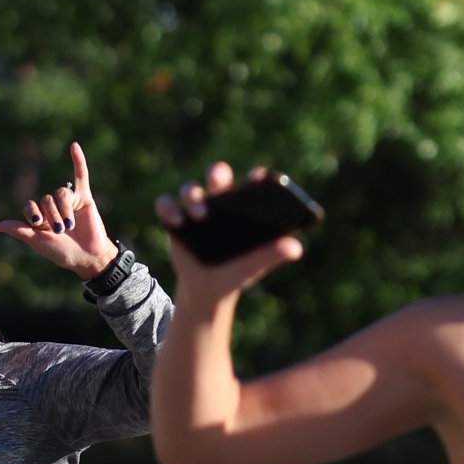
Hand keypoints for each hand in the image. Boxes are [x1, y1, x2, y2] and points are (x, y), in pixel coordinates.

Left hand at [0, 142, 117, 278]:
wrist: (88, 257)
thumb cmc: (63, 252)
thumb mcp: (38, 242)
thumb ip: (20, 231)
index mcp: (40, 218)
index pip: (30, 205)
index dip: (33, 212)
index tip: (38, 223)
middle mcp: (53, 207)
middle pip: (46, 199)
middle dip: (53, 216)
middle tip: (61, 231)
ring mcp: (68, 200)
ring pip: (61, 192)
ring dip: (64, 209)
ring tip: (71, 225)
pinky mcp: (84, 197)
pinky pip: (80, 175)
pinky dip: (78, 160)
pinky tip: (74, 146)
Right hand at [153, 160, 302, 299]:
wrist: (206, 291)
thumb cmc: (235, 273)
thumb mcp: (253, 266)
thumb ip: (272, 255)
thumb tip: (297, 248)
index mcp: (243, 206)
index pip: (251, 182)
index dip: (257, 177)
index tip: (259, 177)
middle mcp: (219, 201)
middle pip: (217, 174)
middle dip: (217, 173)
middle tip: (218, 182)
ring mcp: (195, 209)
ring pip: (190, 188)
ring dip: (192, 195)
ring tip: (199, 216)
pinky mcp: (174, 220)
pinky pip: (166, 205)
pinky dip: (167, 208)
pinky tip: (175, 221)